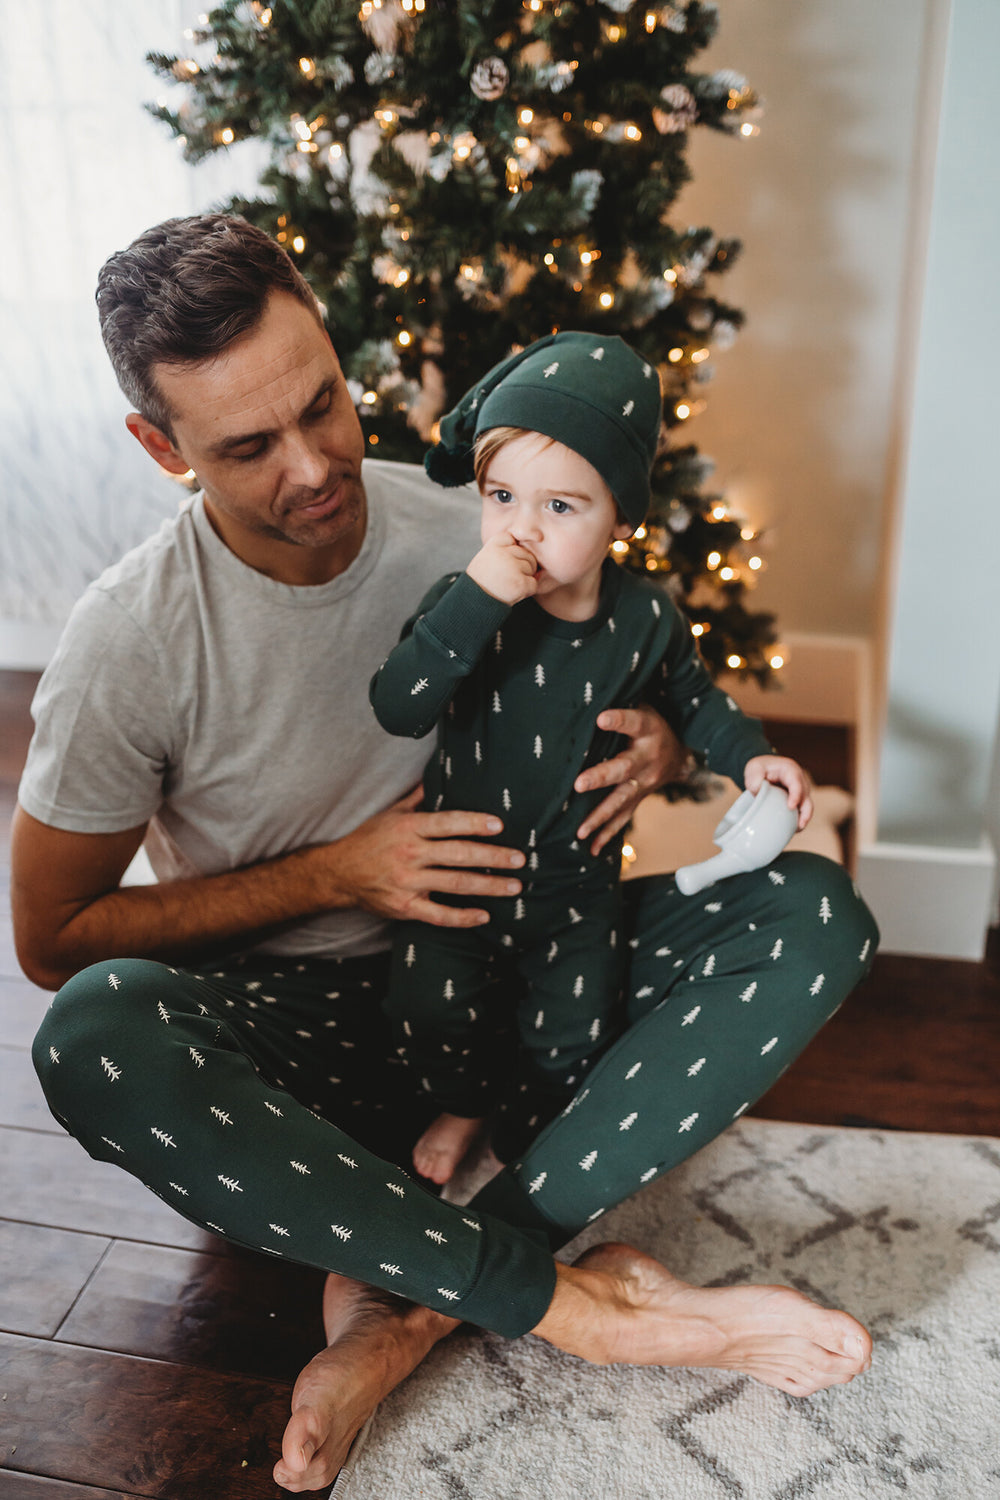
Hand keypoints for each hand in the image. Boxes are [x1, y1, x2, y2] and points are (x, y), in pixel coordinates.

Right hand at [328, 786, 524, 926]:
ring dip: (488, 886)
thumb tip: (440, 772)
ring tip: (514, 886)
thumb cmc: (369, 839)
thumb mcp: (391, 812)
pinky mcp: (405, 907)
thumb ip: (418, 796)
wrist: (338, 873)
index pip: (448, 822)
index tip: (500, 825)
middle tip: (520, 859)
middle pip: (459, 854)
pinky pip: (438, 915)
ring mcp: (408, 882)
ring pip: (455, 884)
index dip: (475, 823)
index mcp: (409, 828)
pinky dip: (462, 917)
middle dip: (493, 857)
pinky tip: (484, 915)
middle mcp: (410, 854)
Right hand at [466, 533, 538, 604]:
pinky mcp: (520, 582)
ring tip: (506, 584)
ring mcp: (512, 567)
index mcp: (494, 543)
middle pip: (527, 554)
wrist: (474, 602)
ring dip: (523, 578)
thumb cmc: (484, 579)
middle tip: (504, 577)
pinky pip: (533, 584)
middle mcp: (503, 553)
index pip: (514, 539)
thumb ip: (506, 546)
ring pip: (532, 568)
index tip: (498, 564)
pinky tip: (512, 592)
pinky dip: (526, 591)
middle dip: (520, 567)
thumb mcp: (489, 555)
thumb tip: (539, 536)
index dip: (511, 554)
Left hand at [574, 706, 689, 855]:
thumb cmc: (651, 724)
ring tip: (580, 831)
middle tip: (579, 784)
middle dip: (601, 777)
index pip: (633, 722)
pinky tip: (590, 848)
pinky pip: (623, 818)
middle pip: (623, 769)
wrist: (681, 756)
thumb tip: (586, 689)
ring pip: (621, 801)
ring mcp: (644, 783)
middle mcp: (647, 759)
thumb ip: (622, 702)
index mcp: (648, 730)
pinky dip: (607, 834)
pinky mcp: (639, 799)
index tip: (601, 718)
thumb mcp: (644, 707)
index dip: (618, 720)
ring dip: (599, 816)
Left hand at [743, 755, 813, 830]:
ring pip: (807, 806)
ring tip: (797, 830)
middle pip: (806, 796)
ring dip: (804, 818)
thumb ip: (754, 778)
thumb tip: (757, 790)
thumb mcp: (753, 768)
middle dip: (805, 811)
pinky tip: (793, 829)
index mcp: (790, 770)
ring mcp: (800, 791)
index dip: (796, 795)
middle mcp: (799, 780)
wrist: (763, 770)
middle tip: (800, 825)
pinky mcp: (797, 800)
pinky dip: (799, 820)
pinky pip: (801, 811)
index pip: (796, 783)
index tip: (791, 806)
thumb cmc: (759, 768)